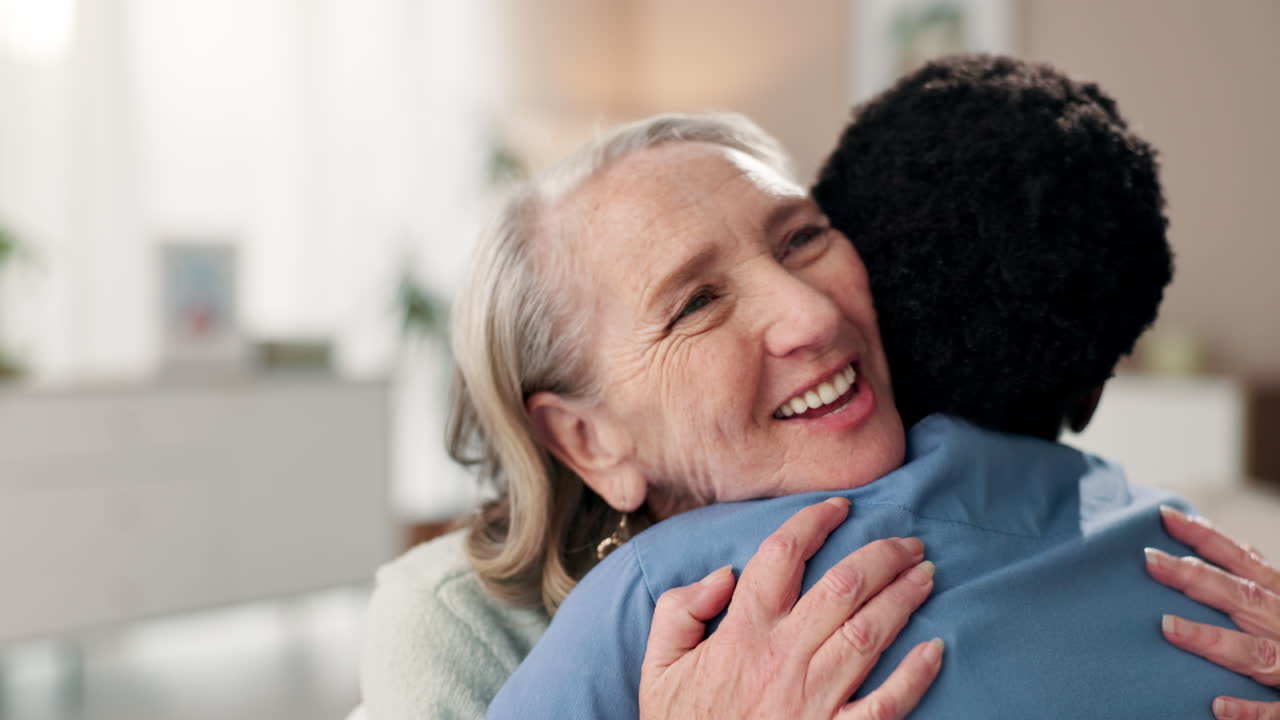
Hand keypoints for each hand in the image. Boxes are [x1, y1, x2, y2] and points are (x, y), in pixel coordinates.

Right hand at [640, 497, 942, 719]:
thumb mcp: (658, 666)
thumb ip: (678, 610)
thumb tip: (723, 573)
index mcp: (742, 633)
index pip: (781, 557)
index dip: (813, 523)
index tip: (839, 507)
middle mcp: (784, 658)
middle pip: (843, 588)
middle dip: (882, 556)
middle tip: (907, 543)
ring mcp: (815, 699)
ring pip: (870, 634)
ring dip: (903, 599)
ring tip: (926, 576)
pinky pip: (886, 703)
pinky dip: (915, 676)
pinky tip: (935, 649)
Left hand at [1146, 505, 1279, 719]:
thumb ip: (1256, 585)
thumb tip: (1216, 552)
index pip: (1242, 561)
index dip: (1205, 537)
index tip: (1164, 516)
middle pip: (1241, 597)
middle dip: (1197, 578)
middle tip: (1150, 560)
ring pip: (1254, 651)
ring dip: (1214, 639)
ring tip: (1168, 626)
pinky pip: (1276, 711)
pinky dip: (1251, 709)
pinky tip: (1218, 706)